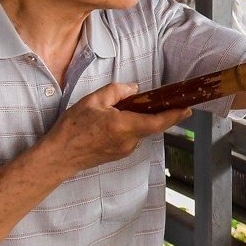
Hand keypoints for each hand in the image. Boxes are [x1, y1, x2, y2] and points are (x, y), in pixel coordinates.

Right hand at [39, 82, 188, 174]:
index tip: (187, 109)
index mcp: (122, 126)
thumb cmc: (72, 129)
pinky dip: (128, 127)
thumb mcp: (92, 101)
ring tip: (116, 110)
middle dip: (154, 111)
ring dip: (137, 119)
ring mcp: (124, 150)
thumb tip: (135, 89)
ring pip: (139, 130)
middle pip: (150, 125)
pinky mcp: (118, 154)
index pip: (156, 122)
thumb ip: (116, 91)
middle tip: (152, 99)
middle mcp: (127, 141)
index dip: (174, 116)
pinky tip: (111, 122)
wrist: (58, 157)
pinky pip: (130, 137)